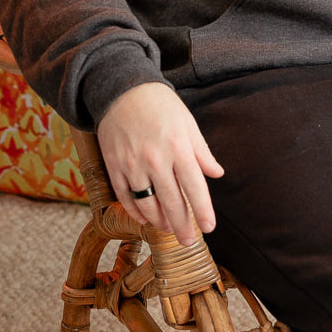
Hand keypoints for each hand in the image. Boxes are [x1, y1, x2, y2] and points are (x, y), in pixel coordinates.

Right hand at [97, 82, 222, 243]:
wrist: (122, 90)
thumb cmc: (161, 106)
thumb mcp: (188, 124)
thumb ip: (202, 152)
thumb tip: (217, 174)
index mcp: (178, 148)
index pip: (195, 187)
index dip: (203, 211)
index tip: (209, 228)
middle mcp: (155, 159)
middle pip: (171, 202)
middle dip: (182, 226)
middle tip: (189, 241)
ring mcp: (132, 164)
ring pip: (147, 204)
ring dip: (159, 221)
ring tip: (169, 230)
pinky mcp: (113, 166)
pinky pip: (125, 196)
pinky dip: (135, 211)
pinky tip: (145, 218)